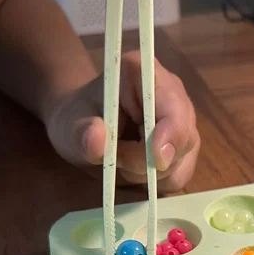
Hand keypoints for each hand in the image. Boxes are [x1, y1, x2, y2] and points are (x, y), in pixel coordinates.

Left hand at [45, 52, 199, 191]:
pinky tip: (134, 167)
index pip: (172, 106)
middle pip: (182, 137)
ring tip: (120, 159)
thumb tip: (97, 141)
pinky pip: (180, 174)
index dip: (171, 134)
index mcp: (145, 73)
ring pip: (181, 160)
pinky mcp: (185, 146)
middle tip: (116, 158)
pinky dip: (156, 181)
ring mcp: (183, 120)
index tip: (156, 159)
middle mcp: (173, 93)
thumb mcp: (68, 125)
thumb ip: (82, 133)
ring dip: (148, 172)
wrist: (83, 124)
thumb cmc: (76, 117)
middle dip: (147, 159)